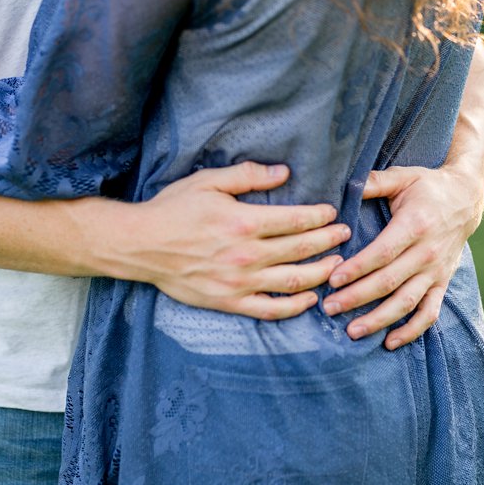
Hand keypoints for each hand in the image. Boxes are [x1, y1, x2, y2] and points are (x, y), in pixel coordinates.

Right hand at [120, 162, 350, 317]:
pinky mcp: (228, 302)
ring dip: (321, 273)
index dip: (321, 216)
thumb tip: (284, 174)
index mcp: (245, 222)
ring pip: (293, 281)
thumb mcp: (208, 181)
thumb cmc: (172, 210)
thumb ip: (248, 176)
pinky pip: (269, 309)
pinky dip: (294, 306)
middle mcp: (246, 255)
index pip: (297, 220)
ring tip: (336, 264)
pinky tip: (310, 299)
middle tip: (344, 234)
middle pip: (302, 249)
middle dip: (329, 240)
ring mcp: (238, 283)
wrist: (139, 246)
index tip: (332, 212)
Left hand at [324, 160, 483, 349]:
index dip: (357, 269)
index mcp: (415, 226)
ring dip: (379, 320)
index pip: (382, 253)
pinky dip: (412, 331)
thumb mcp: (404, 177)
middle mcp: (428, 252)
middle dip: (357, 298)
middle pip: (389, 282)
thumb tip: (344, 184)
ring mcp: (436, 271)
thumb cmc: (427, 187)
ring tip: (352, 331)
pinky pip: (429, 313)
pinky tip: (390, 343)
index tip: (333, 280)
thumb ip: (374, 182)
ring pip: (407, 302)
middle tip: (329, 308)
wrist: (467, 198)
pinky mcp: (442, 283)